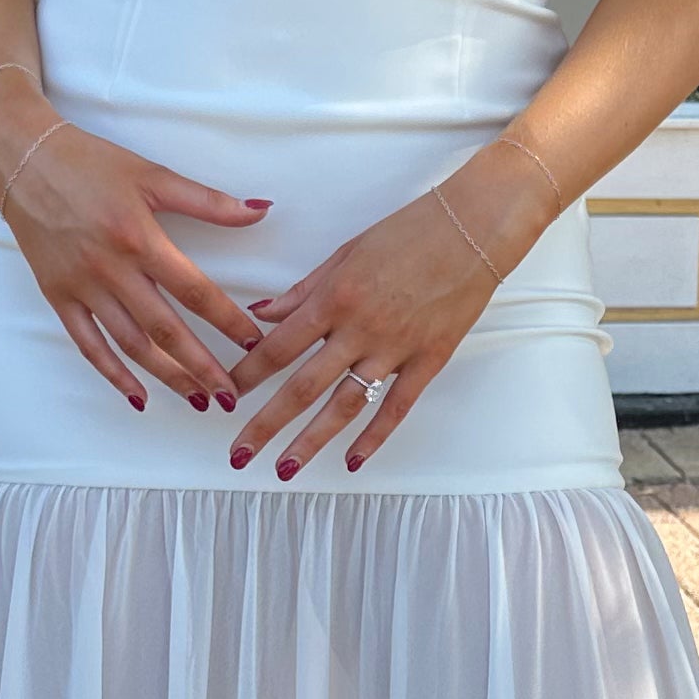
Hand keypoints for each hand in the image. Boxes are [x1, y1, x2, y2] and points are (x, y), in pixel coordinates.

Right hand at [0, 96, 268, 412]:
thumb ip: (208, 200)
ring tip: (196, 399)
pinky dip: (114, 375)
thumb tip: (260, 211)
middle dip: (201, 366)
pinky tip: (139, 396)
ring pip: (130, 344)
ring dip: (166, 376)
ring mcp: (82, 287)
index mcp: (140, 237)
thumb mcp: (153, 175)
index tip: (253, 344)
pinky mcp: (57, 296)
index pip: (194, 290)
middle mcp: (111, 269)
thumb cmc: (90, 163)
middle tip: (230, 395)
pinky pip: (88, 345)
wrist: (24, 160)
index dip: (227, 320)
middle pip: (165, 329)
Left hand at [220, 145, 558, 476]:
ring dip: (312, 441)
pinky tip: (352, 460)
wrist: (473, 228)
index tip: (225, 397)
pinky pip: (397, 406)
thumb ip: (302, 291)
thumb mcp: (345, 253)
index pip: (278, 347)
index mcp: (333, 298)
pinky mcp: (429, 360)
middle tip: (240, 454)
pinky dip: (374, 436)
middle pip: (302, 387)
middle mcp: (360, 329)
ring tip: (286, 470)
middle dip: (266, 424)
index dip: (247, 376)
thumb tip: (261, 314)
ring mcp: (396, 348)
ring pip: (345, 404)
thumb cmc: (408, 232)